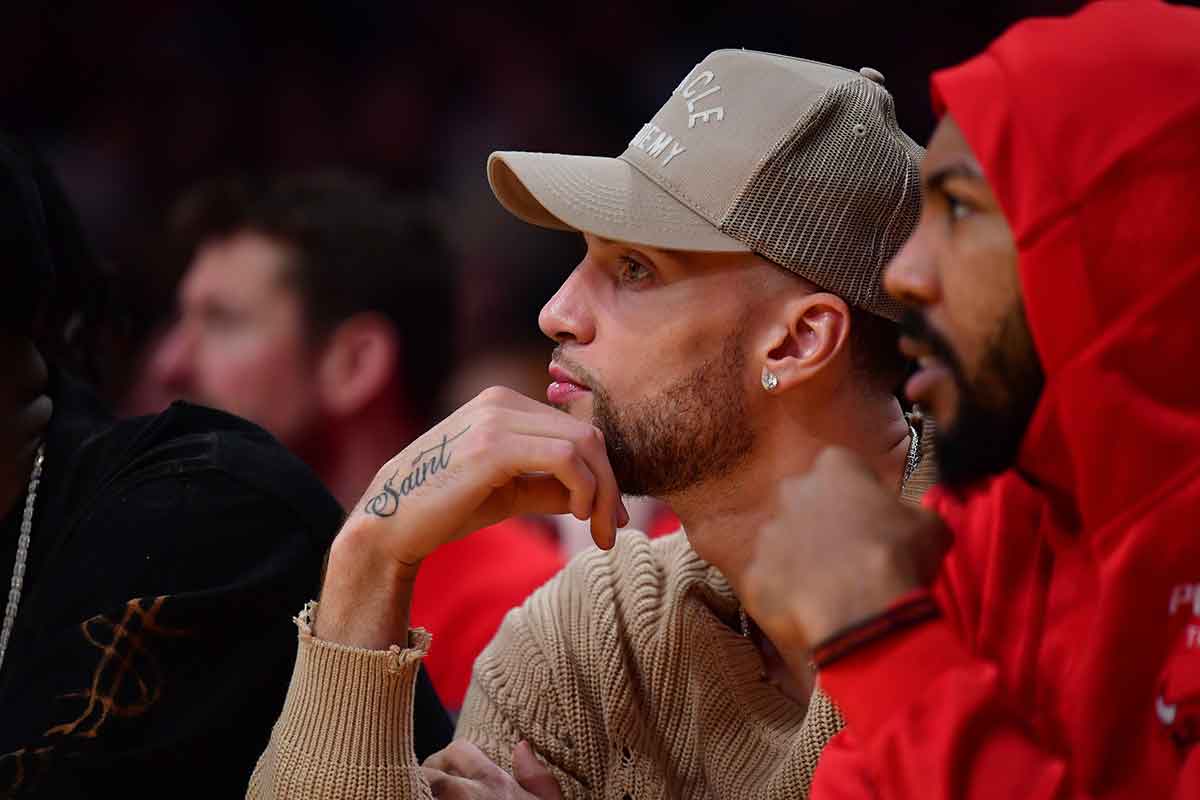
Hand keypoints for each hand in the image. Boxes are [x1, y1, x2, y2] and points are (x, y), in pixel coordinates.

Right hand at [318, 386, 627, 646]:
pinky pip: (563, 457)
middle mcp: (501, 401)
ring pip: (583, 444)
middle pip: (587, 435)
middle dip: (611, 485)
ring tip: (599, 532)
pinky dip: (584, 488)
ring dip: (602, 492)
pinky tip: (578, 515)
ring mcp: (496, 418)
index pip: (577, 430)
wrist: (390, 523)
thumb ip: (549, 487)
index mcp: (504, 404)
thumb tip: (597, 496)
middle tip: (613, 531)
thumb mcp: (509, 493)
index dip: (606, 474)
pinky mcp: (493, 444)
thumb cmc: (445, 508)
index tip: (611, 517)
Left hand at [421, 740, 562, 799]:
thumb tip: (522, 747)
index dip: (448, 759)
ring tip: (418, 794)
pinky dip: (411, 797)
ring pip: (417, 785)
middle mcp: (467, 793)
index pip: (459, 750)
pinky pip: (410, 796)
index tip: (446, 775)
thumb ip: (539, 779)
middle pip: (430, 767)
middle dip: (425, 774)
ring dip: (416, 789)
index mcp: (494, 783)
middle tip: (425, 787)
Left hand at [740, 447, 950, 668]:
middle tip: (848, 553)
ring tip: (831, 588)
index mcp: (834, 466)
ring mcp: (768, 534)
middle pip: (804, 501)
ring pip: (783, 543)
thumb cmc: (899, 557)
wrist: (861, 608)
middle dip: (821, 522)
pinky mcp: (754, 574)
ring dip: (802, 559)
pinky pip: (770, 582)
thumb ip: (913, 514)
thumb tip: (916, 523)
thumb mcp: (931, 526)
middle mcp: (792, 492)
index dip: (859, 494)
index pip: (843, 468)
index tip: (872, 519)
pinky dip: (787, 595)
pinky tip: (812, 611)